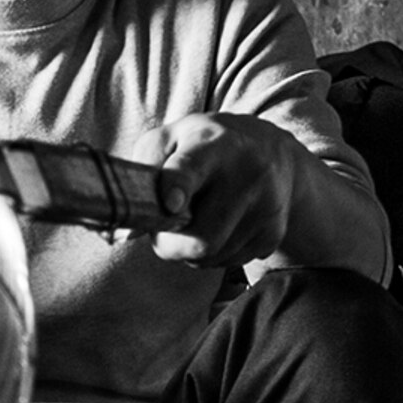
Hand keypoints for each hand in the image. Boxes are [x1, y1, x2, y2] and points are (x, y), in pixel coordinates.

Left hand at [144, 113, 302, 269]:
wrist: (271, 152)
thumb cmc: (204, 147)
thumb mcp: (168, 140)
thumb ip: (142, 174)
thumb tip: (127, 231)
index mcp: (211, 143)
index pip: (192, 168)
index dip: (177, 188)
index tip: (169, 204)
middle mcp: (247, 173)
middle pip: (202, 238)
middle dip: (171, 245)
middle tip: (165, 229)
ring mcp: (266, 205)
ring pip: (212, 257)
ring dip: (192, 250)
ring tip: (197, 221)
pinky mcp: (274, 231)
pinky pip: (231, 262)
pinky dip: (215, 254)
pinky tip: (220, 227)